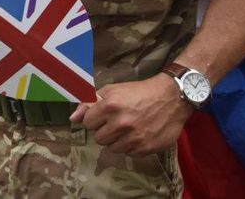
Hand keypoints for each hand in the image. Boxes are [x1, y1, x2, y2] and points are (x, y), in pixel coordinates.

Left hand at [70, 74, 192, 155]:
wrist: (170, 98)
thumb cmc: (138, 92)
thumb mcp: (112, 91)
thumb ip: (89, 104)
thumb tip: (73, 119)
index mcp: (110, 106)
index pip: (88, 123)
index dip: (95, 119)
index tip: (103, 116)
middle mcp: (121, 123)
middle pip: (99, 139)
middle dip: (105, 131)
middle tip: (116, 123)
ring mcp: (134, 138)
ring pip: (113, 148)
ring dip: (117, 140)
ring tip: (127, 129)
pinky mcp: (146, 148)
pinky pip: (129, 153)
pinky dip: (131, 146)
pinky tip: (138, 134)